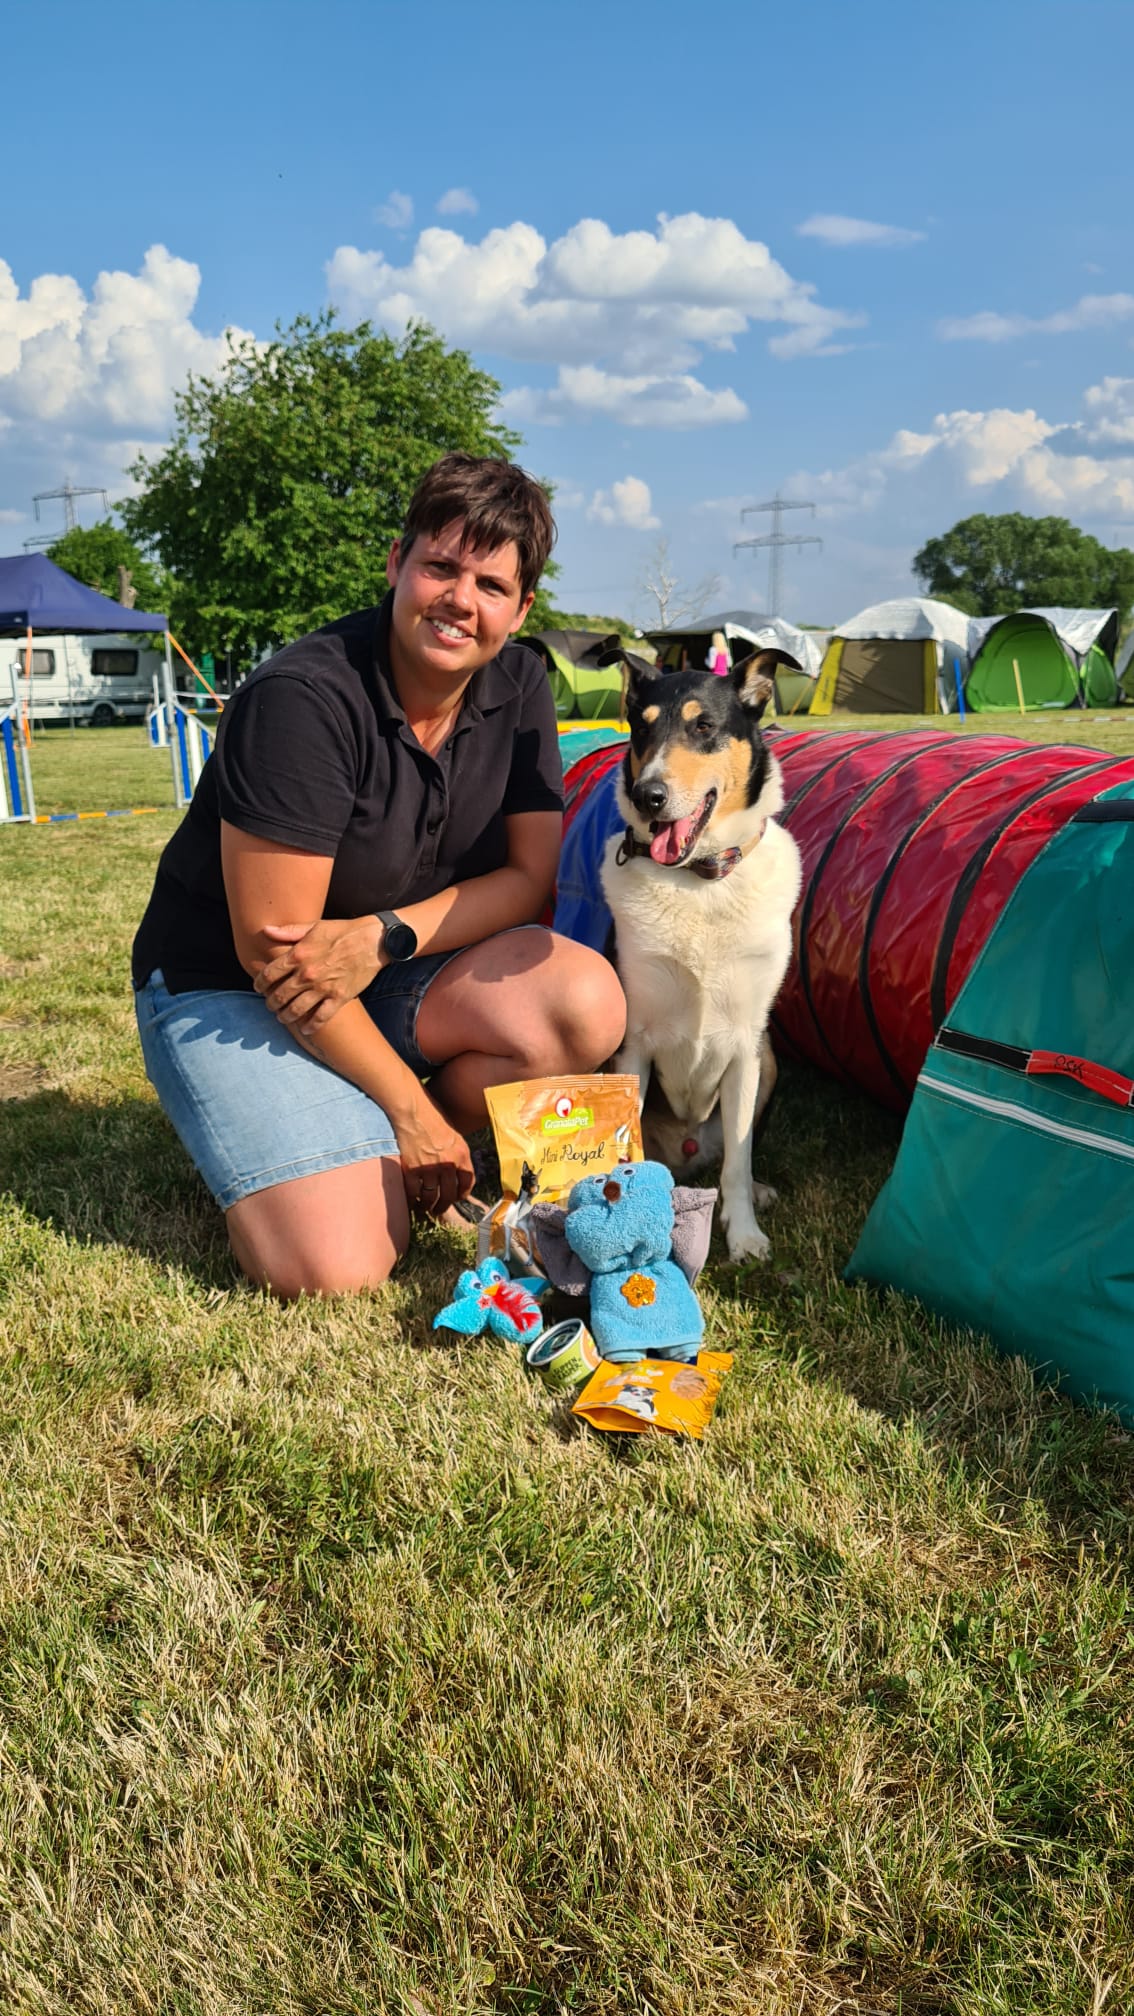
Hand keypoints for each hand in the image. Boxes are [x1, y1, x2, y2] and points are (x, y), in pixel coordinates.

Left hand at [253, 915, 381, 1031]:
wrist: (373, 941)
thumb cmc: (343, 931)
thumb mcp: (314, 926)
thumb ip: (288, 931)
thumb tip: (266, 930)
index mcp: (298, 954)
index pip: (269, 974)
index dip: (259, 984)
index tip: (259, 988)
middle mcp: (307, 974)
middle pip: (279, 996)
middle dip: (271, 1003)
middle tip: (270, 1005)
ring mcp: (323, 988)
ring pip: (295, 1010)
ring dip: (285, 1017)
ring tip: (283, 1017)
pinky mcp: (339, 998)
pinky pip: (320, 1018)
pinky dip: (310, 1026)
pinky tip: (305, 1029)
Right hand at [394, 1098, 475, 1218]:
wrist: (413, 1112)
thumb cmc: (433, 1119)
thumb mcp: (455, 1136)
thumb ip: (458, 1154)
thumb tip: (457, 1172)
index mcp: (462, 1155)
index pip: (467, 1182)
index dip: (462, 1194)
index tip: (457, 1197)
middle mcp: (448, 1164)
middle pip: (449, 1195)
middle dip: (444, 1206)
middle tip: (439, 1209)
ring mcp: (430, 1168)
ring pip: (431, 1197)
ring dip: (428, 1206)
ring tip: (425, 1207)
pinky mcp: (413, 1170)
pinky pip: (414, 1193)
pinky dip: (413, 1199)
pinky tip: (412, 1200)